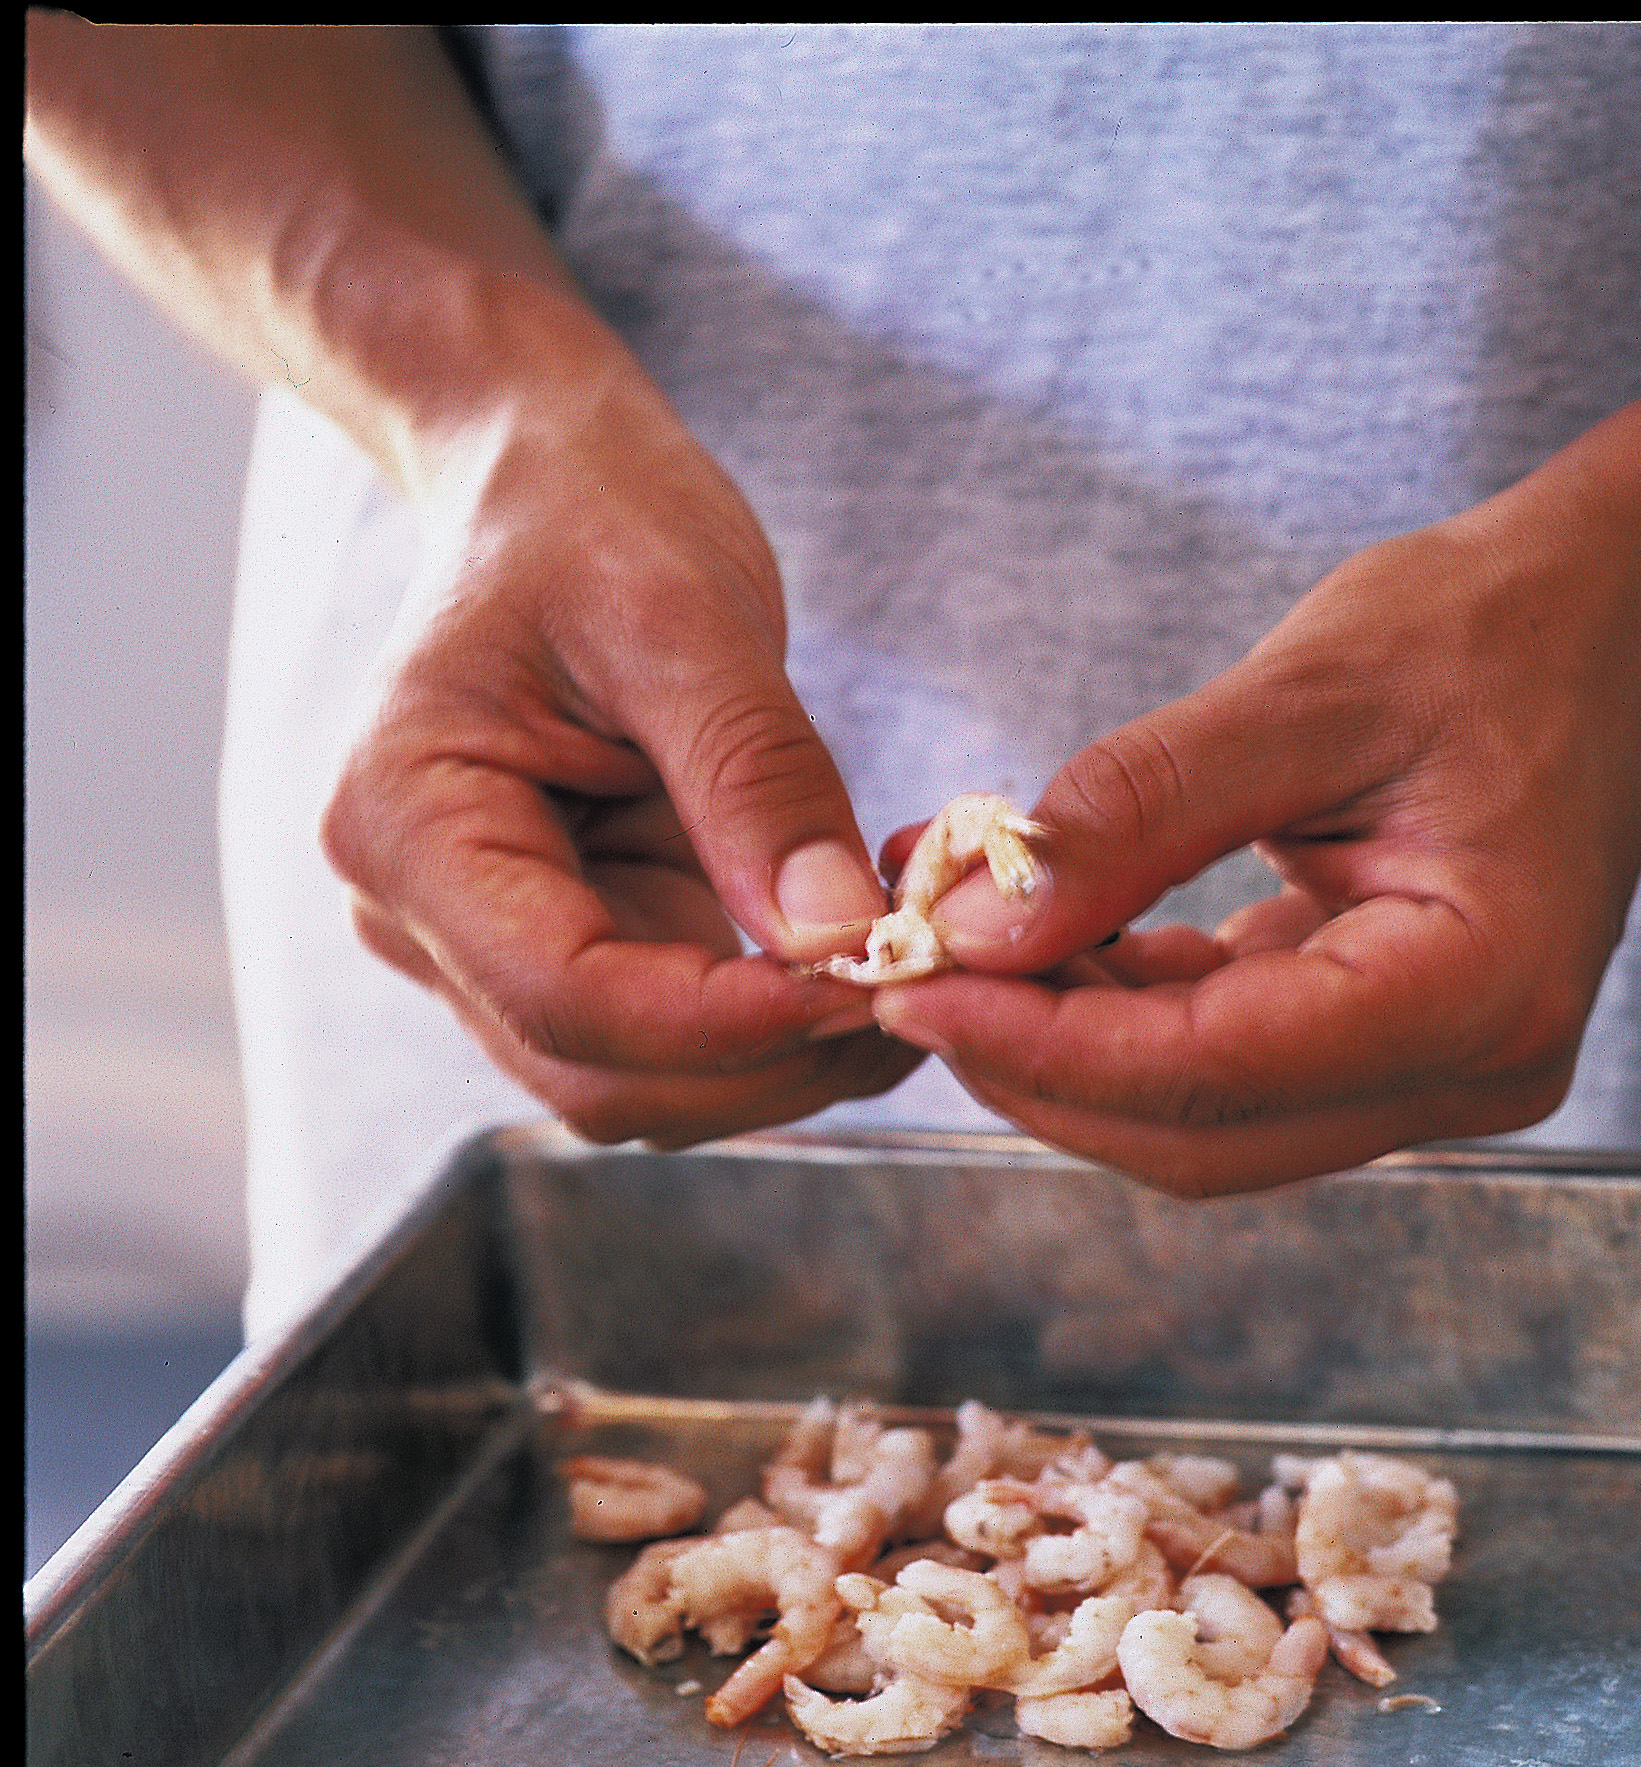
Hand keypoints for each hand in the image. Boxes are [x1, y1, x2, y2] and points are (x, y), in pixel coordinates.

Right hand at [323, 346, 916, 1146]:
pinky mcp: (570, 955)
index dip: (724, 1023)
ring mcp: (490, 952)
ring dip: (780, 1064)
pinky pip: (675, 1046)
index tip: (866, 985)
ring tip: (903, 978)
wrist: (548, 489)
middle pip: (600, 1079)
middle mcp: (419, 919)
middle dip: (765, 1062)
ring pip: (643, 1089)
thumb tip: (839, 936)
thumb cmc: (594, 520)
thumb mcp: (685, 616)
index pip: (566, 998)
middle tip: (918, 995)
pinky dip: (773, 1033)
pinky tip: (857, 969)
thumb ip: (756, 780)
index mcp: (407, 827)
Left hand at [869, 70, 1640, 1194]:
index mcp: (1481, 994)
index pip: (1217, 1071)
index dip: (1046, 1045)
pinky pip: (1230, 1074)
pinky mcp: (1396, 1054)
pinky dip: (1124, 1022)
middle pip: (1198, 1136)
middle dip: (1038, 1067)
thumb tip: (977, 923)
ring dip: (1068, 1052)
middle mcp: (1475, 1074)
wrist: (1617, 617)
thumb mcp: (1308, 690)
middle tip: (907, 969)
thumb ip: (1138, 812)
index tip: (911, 981)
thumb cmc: (1491, 628)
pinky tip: (1044, 943)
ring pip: (1201, 1125)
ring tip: (958, 942)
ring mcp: (1441, 1079)